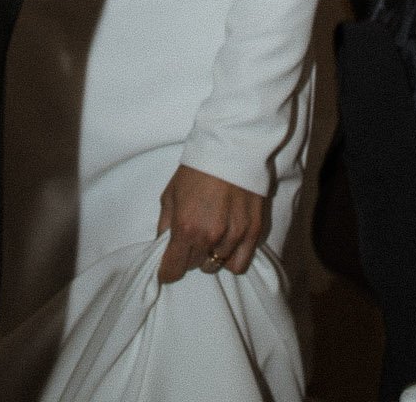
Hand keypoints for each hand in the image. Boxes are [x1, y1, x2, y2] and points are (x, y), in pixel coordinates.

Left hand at [156, 164, 264, 283]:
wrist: (231, 145)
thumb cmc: (197, 167)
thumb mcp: (170, 193)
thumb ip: (165, 223)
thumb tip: (163, 245)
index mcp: (186, 227)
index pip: (173, 270)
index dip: (167, 271)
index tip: (168, 267)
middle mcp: (209, 236)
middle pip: (194, 266)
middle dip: (189, 255)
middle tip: (191, 238)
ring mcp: (233, 236)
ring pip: (216, 264)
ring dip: (210, 254)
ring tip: (211, 236)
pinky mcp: (253, 231)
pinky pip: (239, 263)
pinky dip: (231, 258)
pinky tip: (227, 244)